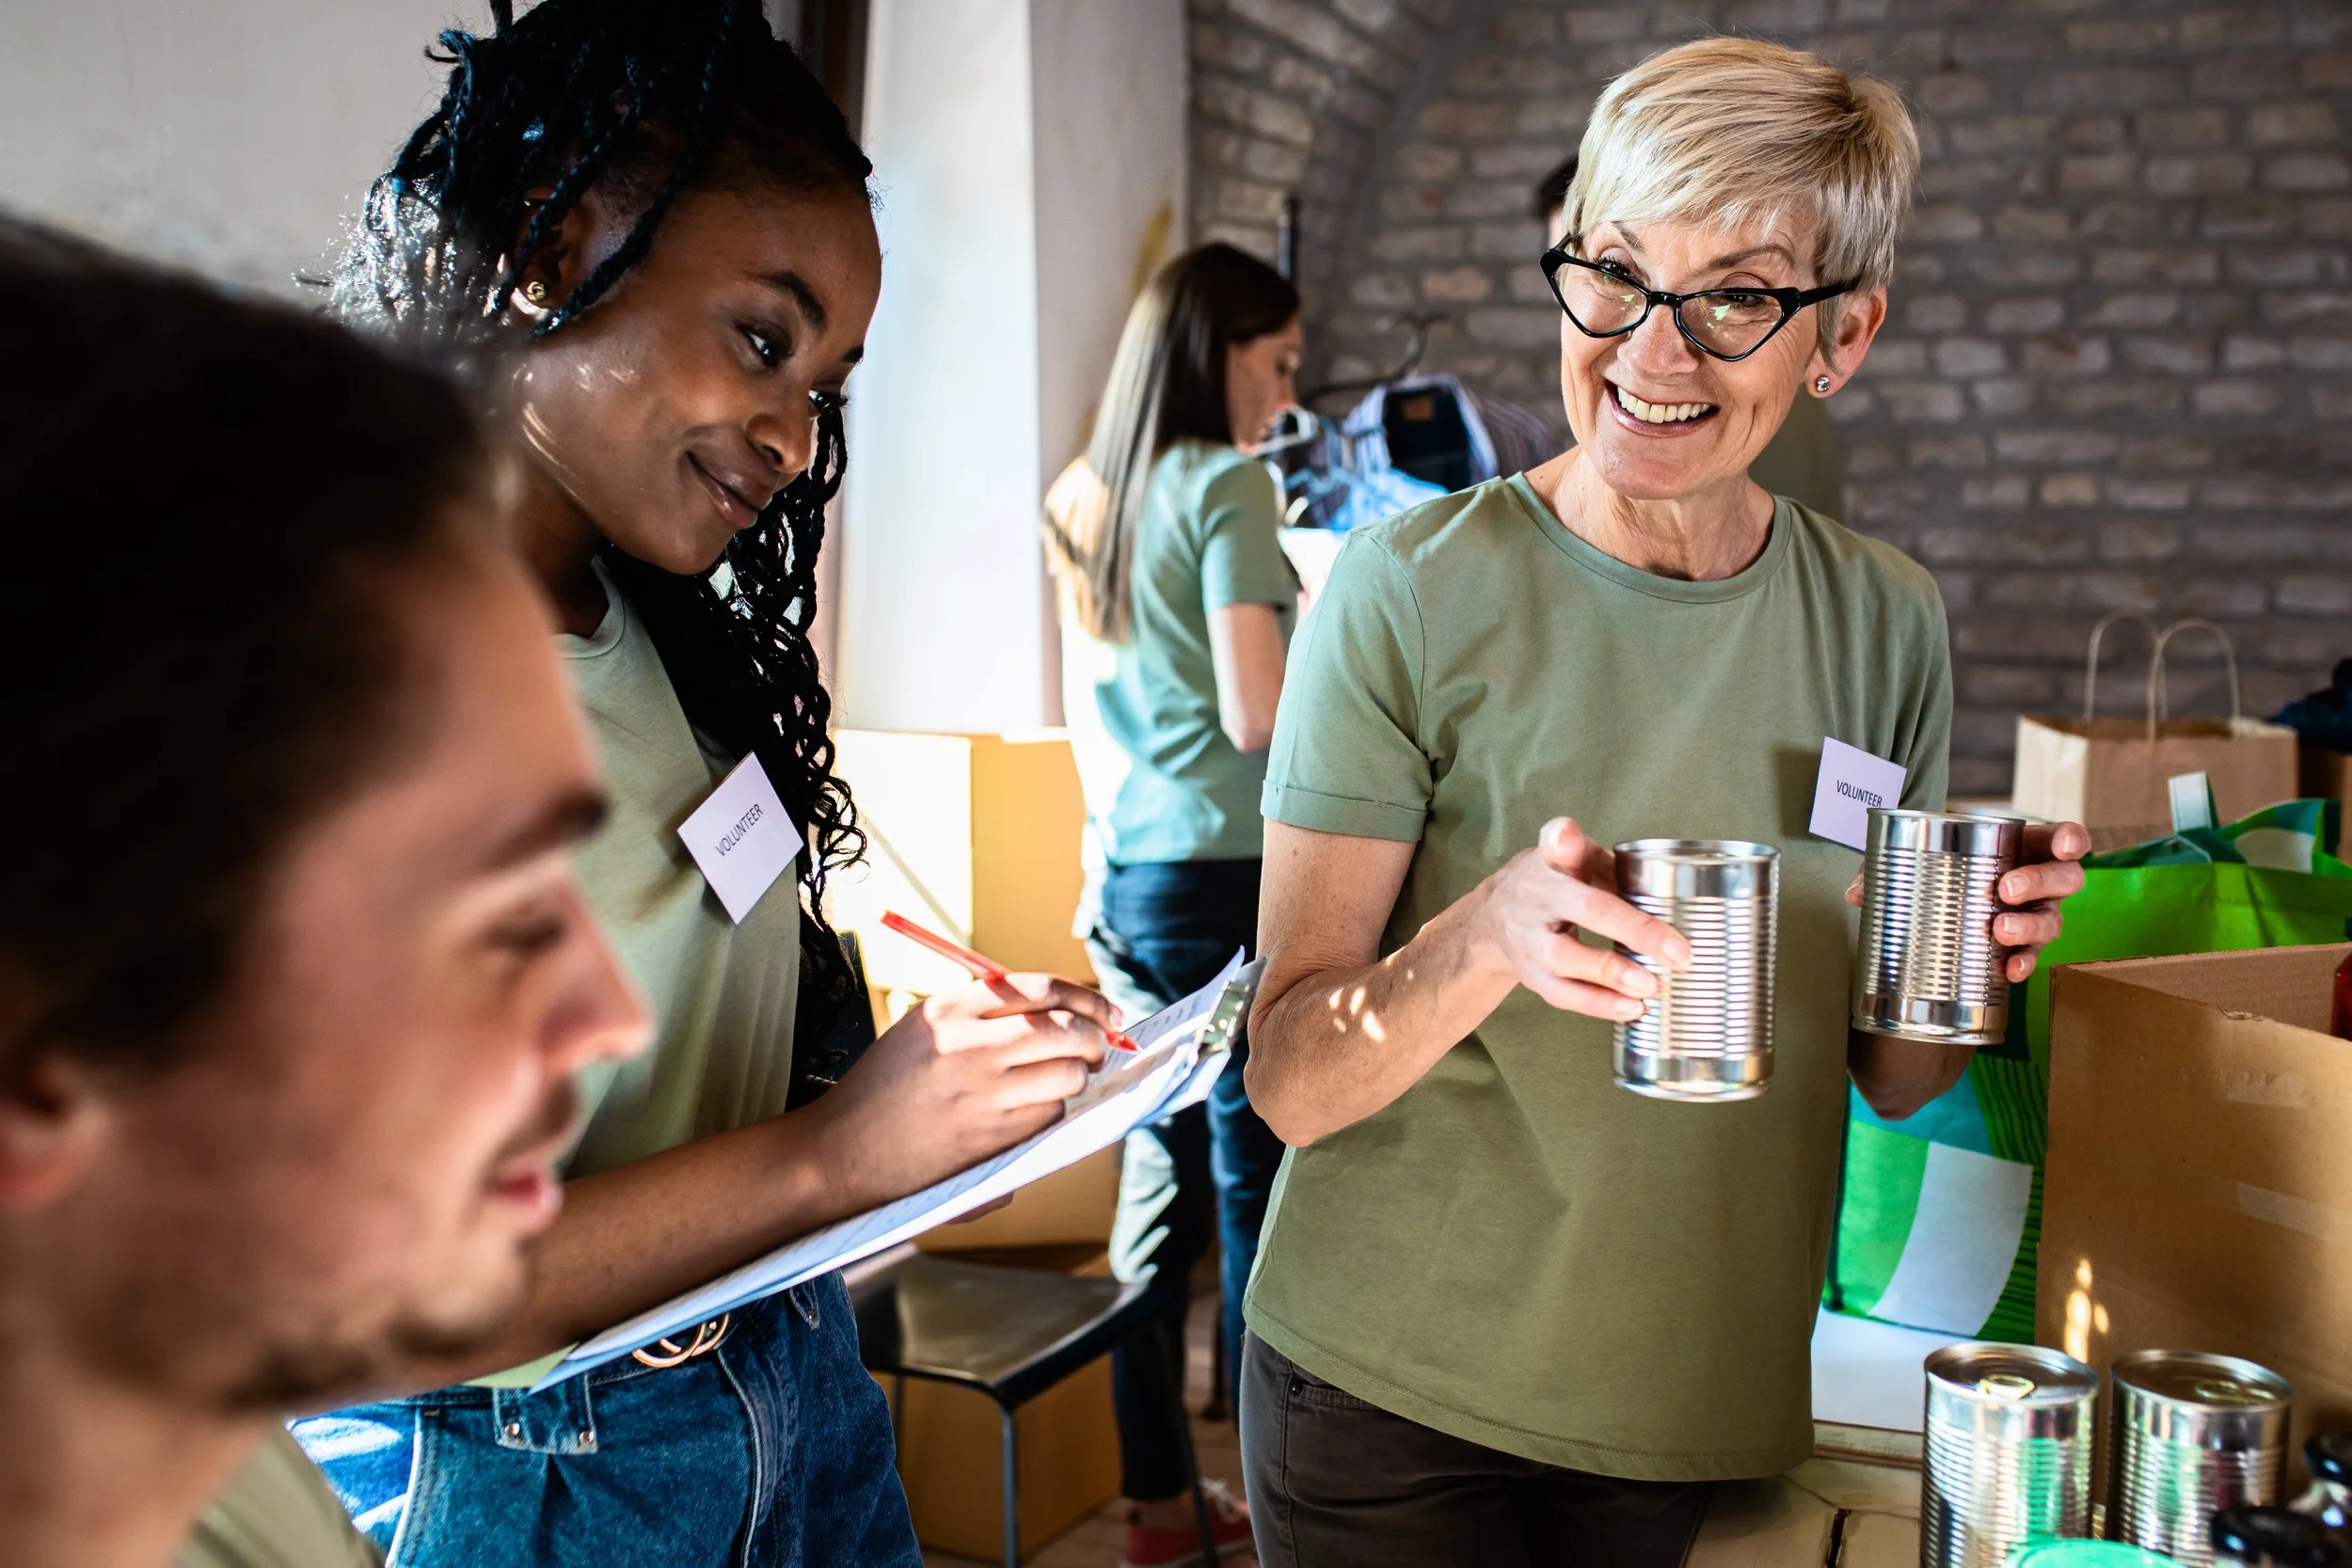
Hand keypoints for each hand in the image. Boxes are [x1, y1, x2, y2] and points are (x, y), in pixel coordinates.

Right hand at [814, 974, 1115, 1203]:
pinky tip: (1023, 1114)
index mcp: (950, 1009)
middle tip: (1099, 1048)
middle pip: (1066, 1031)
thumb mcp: (923, 1028)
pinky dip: (1048, 1112)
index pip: (1041, 989)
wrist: (843, 1150)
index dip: (1086, 998)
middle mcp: (969, 1045)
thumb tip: (1061, 1013)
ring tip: (1056, 1082)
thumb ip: (983, 1013)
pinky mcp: (990, 1136)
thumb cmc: (888, 1087)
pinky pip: (1047, 1115)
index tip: (1108, 1011)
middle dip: (1096, 1040)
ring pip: (1066, 1075)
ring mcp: (982, 1093)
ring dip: (1072, 1079)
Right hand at [1474, 816, 1692, 1020]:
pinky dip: (1597, 1004)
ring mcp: (1527, 937)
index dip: (1562, 840)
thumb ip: (1617, 864)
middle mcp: (1534, 896)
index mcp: (1550, 861)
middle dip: (1630, 930)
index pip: (1556, 845)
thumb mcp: (1579, 857)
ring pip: (1562, 959)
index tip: (1566, 834)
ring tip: (1650, 987)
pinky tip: (1631, 1009)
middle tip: (1676, 953)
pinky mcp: (1528, 972)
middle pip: (1579, 909)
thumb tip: (1675, 890)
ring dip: (1610, 975)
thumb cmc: (1557, 882)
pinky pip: (1560, 993)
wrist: (1497, 914)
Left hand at [1844, 820, 2088, 981]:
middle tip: (2004, 890)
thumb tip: (1854, 894)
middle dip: (2040, 883)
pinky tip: (2009, 971)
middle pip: (2064, 880)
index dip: (2072, 840)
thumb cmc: (1933, 867)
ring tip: (1998, 930)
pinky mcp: (2022, 947)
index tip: (2067, 845)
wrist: (1931, 901)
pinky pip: (2031, 956)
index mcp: (2022, 847)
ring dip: (2029, 927)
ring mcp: (2034, 917)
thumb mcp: (1911, 856)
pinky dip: (2022, 963)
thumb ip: (1882, 868)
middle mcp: (2038, 883)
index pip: (2062, 839)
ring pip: (2052, 921)